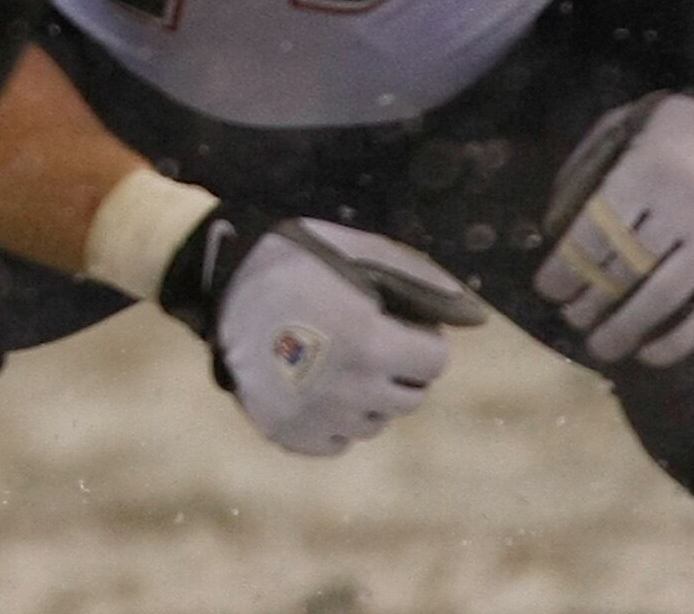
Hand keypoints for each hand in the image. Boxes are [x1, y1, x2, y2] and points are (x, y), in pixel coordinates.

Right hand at [164, 209, 479, 456]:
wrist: (216, 282)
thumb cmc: (293, 259)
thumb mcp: (356, 252)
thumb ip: (420, 279)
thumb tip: (477, 317)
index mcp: (372, 343)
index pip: (434, 362)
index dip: (419, 337)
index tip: (392, 320)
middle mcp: (352, 390)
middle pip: (411, 397)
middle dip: (398, 368)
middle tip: (362, 337)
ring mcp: (320, 417)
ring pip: (375, 421)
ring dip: (366, 394)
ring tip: (331, 356)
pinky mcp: (293, 435)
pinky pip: (338, 441)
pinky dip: (333, 418)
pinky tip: (311, 382)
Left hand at [536, 86, 693, 367]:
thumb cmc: (681, 131)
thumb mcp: (629, 123)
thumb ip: (590, 160)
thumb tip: (555, 218)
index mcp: (647, 169)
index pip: (595, 230)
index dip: (567, 266)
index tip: (548, 290)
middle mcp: (684, 206)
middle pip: (626, 267)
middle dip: (592, 300)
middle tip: (572, 321)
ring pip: (665, 294)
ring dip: (628, 326)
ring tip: (601, 347)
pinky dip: (682, 337)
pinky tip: (651, 354)